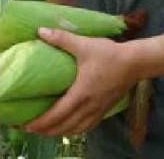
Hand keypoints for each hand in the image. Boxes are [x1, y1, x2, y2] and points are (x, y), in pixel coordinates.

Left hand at [24, 27, 138, 135]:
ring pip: (76, 129)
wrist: (136, 62)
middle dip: (47, 130)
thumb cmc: (109, 54)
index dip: (41, 122)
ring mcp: (98, 110)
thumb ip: (61, 38)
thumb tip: (40, 31)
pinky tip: (70, 127)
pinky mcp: (105, 109)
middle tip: (31, 129)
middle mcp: (89, 106)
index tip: (27, 126)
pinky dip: (75, 129)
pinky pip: (87, 126)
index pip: (57, 114)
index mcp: (81, 94)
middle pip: (65, 126)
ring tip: (47, 131)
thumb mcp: (84, 44)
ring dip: (60, 132)